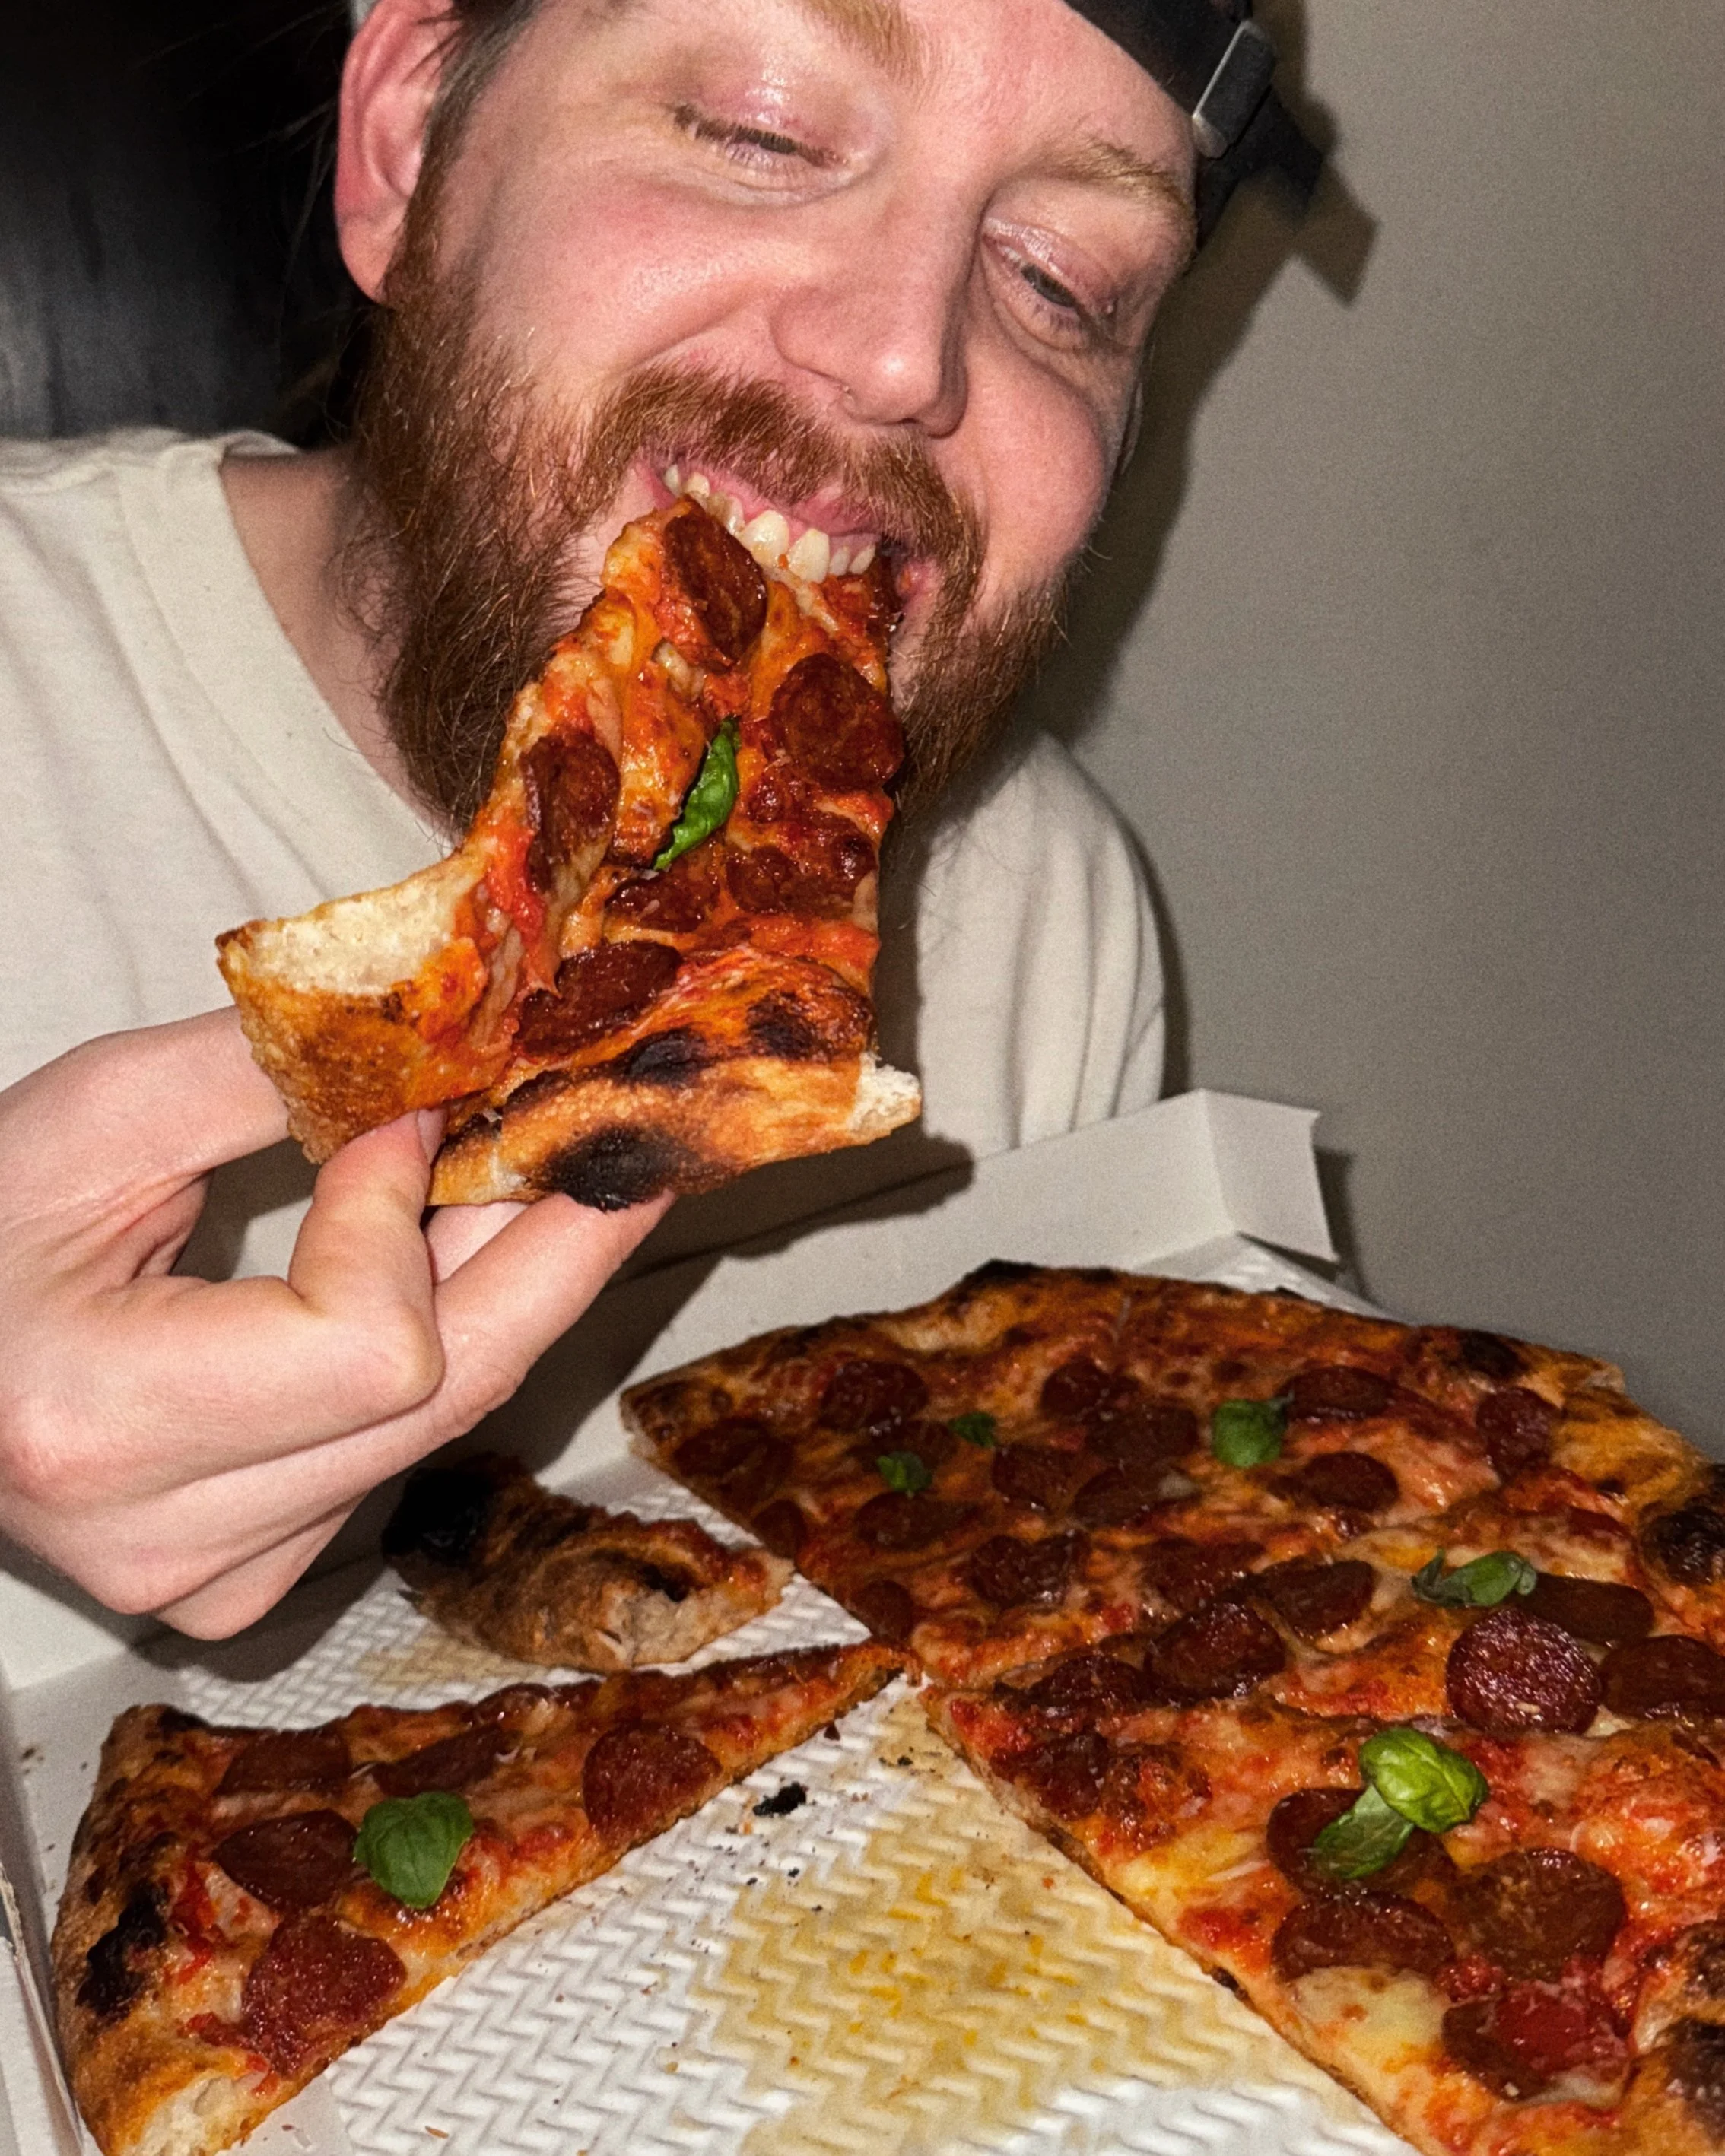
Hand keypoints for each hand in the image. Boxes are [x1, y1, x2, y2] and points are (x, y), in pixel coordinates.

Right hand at [0, 1010, 666, 1637]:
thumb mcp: (91, 1123)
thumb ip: (266, 1081)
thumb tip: (439, 1050)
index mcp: (104, 1430)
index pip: (370, 1345)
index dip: (409, 1210)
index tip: (410, 1105)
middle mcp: (174, 1541)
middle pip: (450, 1397)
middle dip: (556, 1246)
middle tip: (633, 1146)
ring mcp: (220, 1579)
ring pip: (439, 1420)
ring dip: (501, 1282)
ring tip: (525, 1170)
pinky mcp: (251, 1578)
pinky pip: (398, 1445)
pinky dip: (438, 1340)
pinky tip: (442, 1255)